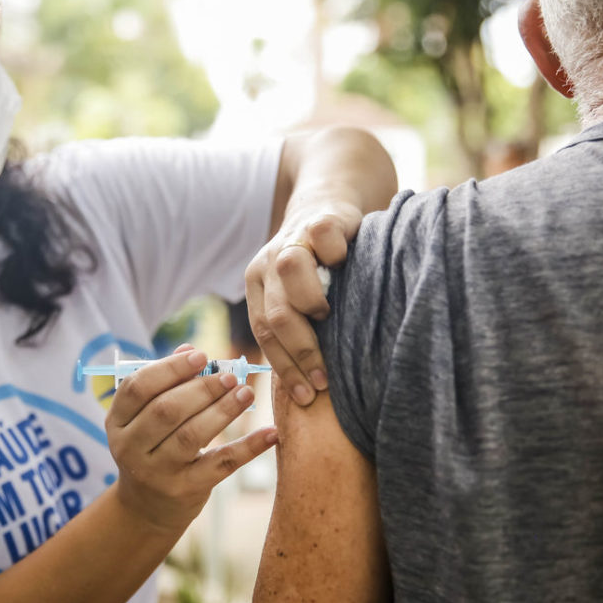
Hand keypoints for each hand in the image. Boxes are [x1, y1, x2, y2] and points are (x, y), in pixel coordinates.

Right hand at [106, 345, 277, 533]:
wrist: (148, 508)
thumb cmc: (152, 448)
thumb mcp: (146, 419)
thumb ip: (165, 383)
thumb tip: (190, 349)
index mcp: (117, 423)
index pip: (137, 388)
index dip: (169, 369)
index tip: (200, 356)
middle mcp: (130, 448)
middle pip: (166, 411)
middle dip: (201, 389)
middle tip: (229, 376)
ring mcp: (156, 473)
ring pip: (191, 435)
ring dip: (223, 410)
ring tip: (245, 393)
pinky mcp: (185, 490)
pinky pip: (220, 464)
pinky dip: (248, 447)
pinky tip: (270, 432)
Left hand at [245, 191, 361, 405]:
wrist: (326, 206)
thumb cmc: (318, 268)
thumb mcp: (297, 297)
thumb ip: (295, 329)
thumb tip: (306, 389)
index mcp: (257, 285)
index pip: (264, 334)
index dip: (285, 368)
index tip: (306, 397)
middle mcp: (268, 264)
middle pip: (275, 313)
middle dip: (300, 352)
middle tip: (323, 381)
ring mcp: (292, 240)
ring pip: (290, 270)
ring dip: (309, 300)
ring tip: (328, 319)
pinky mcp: (319, 220)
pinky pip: (322, 236)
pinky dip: (333, 253)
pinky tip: (344, 267)